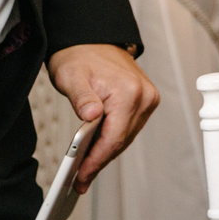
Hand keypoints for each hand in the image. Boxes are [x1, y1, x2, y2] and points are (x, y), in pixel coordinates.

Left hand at [47, 43, 158, 189]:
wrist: (89, 39)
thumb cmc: (79, 56)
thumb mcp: (71, 76)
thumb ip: (82, 98)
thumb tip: (92, 116)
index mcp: (128, 91)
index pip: (114, 137)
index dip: (97, 160)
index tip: (82, 175)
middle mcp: (144, 96)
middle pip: (121, 141)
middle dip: (99, 161)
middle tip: (80, 180)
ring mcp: (147, 99)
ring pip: (126, 137)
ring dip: (106, 153)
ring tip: (85, 170)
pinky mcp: (144, 101)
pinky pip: (128, 128)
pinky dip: (113, 140)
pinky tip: (97, 151)